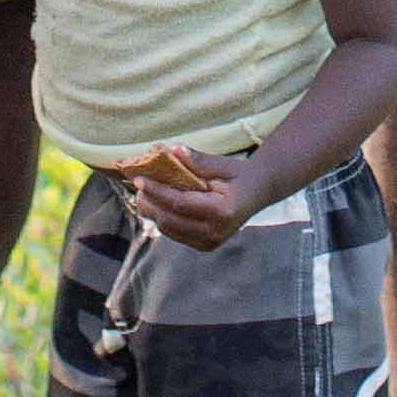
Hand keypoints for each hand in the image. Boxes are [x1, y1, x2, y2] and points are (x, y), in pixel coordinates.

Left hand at [112, 144, 254, 251]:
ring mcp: (210, 242)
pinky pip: (175, 233)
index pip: (180, 204)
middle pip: (170, 220)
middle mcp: (215, 232)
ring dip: (153, 211)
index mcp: (222, 212)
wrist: (259, 193)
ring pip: (169, 229)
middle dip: (150, 203)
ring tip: (143, 193)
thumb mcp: (223, 164)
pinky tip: (157, 203)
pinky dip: (163, 218)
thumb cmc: (240, 175)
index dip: (157, 192)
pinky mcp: (205, 245)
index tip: (139, 179)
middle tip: (137, 184)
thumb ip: (198, 161)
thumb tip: (173, 151)